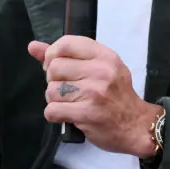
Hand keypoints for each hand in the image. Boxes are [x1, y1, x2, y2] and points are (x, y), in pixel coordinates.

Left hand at [27, 36, 160, 156]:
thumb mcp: (101, 68)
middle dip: (54, 80)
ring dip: (55, 100)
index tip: (57, 66)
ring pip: (51, 90)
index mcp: (105, 56)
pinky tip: (68, 115)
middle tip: (67, 89)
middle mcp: (100, 70)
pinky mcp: (86, 113)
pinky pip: (52, 110)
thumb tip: (33, 46)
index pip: (65, 44)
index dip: (52, 55)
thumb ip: (68, 56)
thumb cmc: (117, 95)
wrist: (136, 125)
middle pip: (54, 68)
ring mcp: (93, 92)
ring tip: (70, 103)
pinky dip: (55, 115)